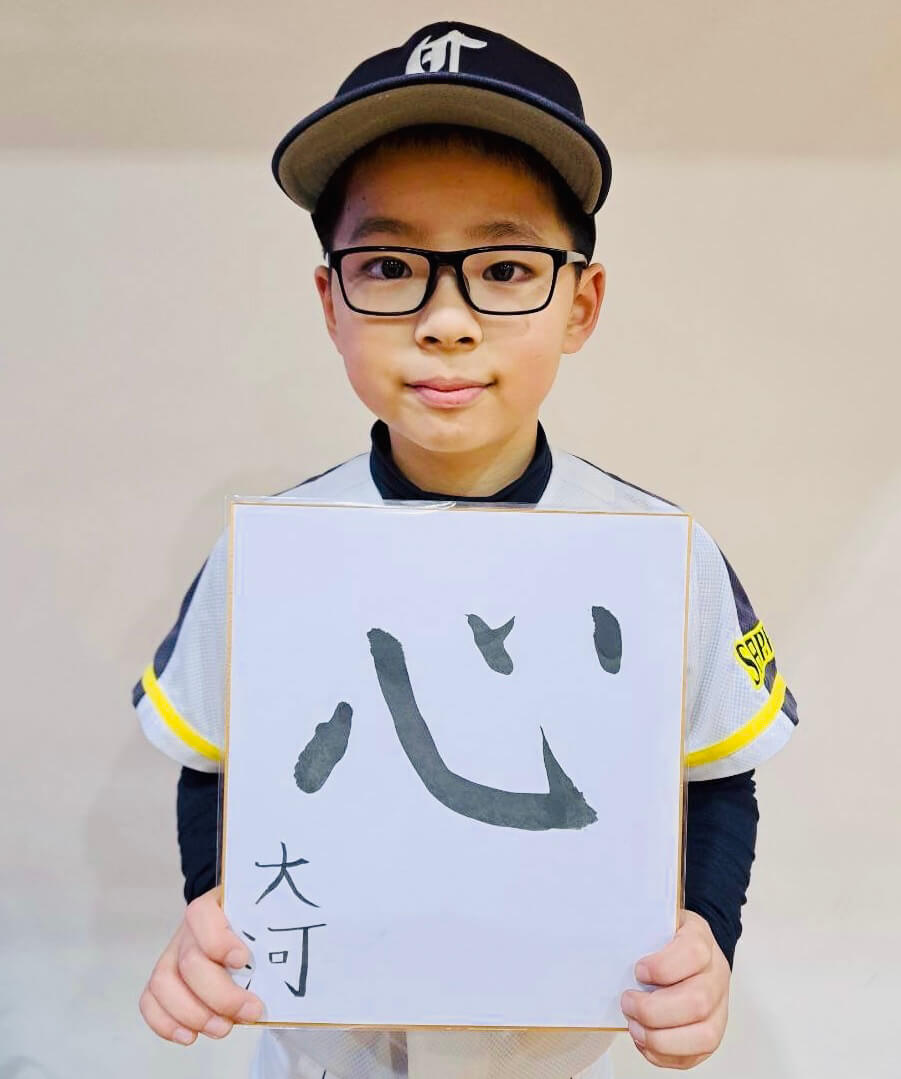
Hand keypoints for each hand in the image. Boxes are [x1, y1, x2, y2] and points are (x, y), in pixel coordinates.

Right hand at [139, 885, 263, 1044]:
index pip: (202, 915)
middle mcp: (188, 930)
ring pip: (164, 984)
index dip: (217, 941)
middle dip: (220, 995)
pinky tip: (190, 1035)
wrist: (237, 920)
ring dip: (193, 1014)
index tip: (243, 961)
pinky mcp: (164, 978)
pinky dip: (166, 1023)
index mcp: (214, 905)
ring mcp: (172, 953)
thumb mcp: (266, 915)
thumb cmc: (255, 921)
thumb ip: (275, 929)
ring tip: (222, 1028)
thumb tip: (293, 958)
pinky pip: (150, 1000)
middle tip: (250, 1011)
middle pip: (190, 962)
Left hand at [620, 909, 729, 1068]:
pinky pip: (695, 1056)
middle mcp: (716, 975)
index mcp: (701, 939)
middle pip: (697, 1001)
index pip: (693, 952)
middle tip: (627, 1003)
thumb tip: (611, 945)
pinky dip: (664, 1055)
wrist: (692, 950)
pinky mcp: (711, 1033)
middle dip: (653, 1010)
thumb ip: (640, 931)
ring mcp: (718, 1007)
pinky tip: (644, 1041)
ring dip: (660, 1038)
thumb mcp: (655, 921)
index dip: (663, 967)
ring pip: (704, 1035)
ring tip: (635, 1026)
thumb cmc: (667, 939)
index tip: (638, 970)